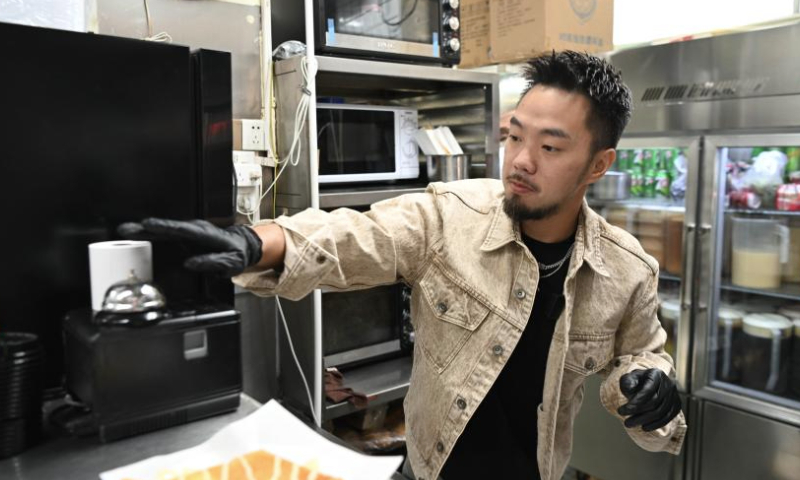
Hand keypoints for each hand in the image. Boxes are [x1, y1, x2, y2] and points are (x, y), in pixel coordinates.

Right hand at [117, 218, 262, 276]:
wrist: (241, 246)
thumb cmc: (236, 254)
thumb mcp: (231, 263)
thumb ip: (213, 262)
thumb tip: (192, 263)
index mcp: (206, 234)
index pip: (182, 230)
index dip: (164, 227)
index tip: (148, 225)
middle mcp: (194, 229)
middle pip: (167, 228)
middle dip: (146, 228)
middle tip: (126, 229)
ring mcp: (188, 232)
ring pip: (163, 230)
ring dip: (144, 231)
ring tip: (125, 231)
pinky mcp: (184, 237)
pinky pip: (166, 235)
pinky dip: (151, 235)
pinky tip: (136, 237)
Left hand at [617, 368, 680, 431]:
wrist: (649, 383)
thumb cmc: (637, 381)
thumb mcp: (629, 378)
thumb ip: (627, 382)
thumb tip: (630, 389)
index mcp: (656, 374)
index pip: (648, 390)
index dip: (636, 402)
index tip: (622, 411)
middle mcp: (668, 383)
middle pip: (654, 402)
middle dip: (637, 413)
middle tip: (625, 421)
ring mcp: (674, 395)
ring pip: (661, 412)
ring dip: (644, 421)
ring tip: (630, 424)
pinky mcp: (676, 405)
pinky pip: (668, 418)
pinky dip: (656, 424)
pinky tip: (644, 427)